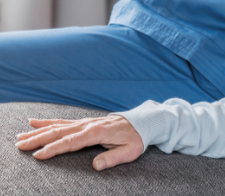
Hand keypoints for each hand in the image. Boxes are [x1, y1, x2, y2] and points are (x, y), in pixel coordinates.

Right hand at [15, 115, 142, 170]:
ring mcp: (86, 122)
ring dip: (39, 131)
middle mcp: (89, 125)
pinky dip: (48, 121)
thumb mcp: (129, 151)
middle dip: (38, 139)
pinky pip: (64, 121)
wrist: (143, 122)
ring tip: (20, 136)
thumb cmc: (136, 138)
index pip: (71, 141)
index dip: (54, 149)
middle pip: (59, 132)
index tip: (38, 155)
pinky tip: (35, 122)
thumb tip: (96, 166)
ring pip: (58, 126)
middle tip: (19, 146)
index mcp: (97, 132)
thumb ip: (112, 158)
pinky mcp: (85, 122)